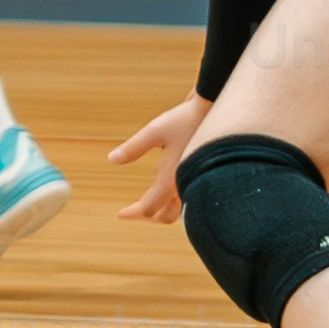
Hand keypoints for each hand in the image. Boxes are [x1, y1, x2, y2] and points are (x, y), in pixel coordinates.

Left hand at [106, 92, 208, 222]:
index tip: (120, 214)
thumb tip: (112, 159)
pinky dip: (175, 205)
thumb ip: (134, 147)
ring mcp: (196, 182)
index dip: (133, 213)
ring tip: (147, 206)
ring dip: (162, 213)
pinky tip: (166, 194)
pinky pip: (189, 201)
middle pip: (165, 215)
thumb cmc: (184, 119)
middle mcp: (185, 185)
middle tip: (131, 212)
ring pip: (179, 211)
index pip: (149, 207)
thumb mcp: (154, 131)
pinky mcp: (204, 176)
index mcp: (171, 178)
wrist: (216, 111)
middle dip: (147, 216)